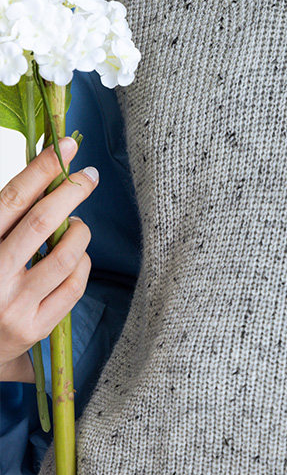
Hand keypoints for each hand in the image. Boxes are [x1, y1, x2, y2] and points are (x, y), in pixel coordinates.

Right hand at [0, 138, 98, 380]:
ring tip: (76, 225)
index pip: (13, 199)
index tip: (65, 146)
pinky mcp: (34, 328)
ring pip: (66, 255)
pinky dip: (83, 263)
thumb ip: (9, 214)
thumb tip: (48, 169)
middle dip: (71, 191)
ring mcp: (13, 305)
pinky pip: (75, 286)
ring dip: (79, 231)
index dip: (42, 169)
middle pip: (43, 222)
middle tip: (88, 175)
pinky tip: (76, 257)